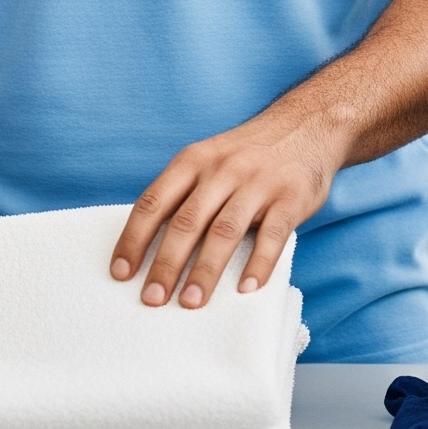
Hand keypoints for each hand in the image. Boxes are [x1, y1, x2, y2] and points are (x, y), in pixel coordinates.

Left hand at [110, 113, 341, 308]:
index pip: (154, 202)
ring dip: (205, 270)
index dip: (133, 239)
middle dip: (166, 264)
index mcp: (193, 161)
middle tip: (152, 298)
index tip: (121, 272)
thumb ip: (184, 194)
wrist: (306, 126)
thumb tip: (149, 247)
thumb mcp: (209, 159)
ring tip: (191, 302)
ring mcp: (258, 183)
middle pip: (187, 221)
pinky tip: (246, 288)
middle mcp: (222, 170)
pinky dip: (258, 264)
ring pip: (225, 231)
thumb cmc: (248, 154)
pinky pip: (272, 236)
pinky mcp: (290, 198)